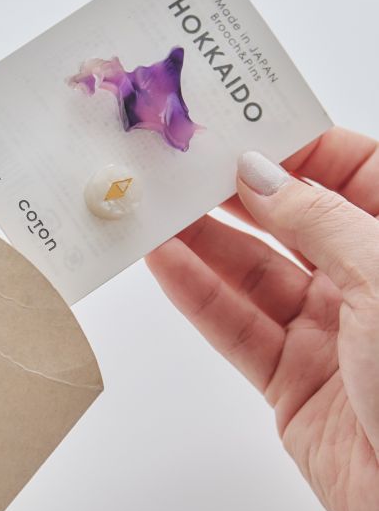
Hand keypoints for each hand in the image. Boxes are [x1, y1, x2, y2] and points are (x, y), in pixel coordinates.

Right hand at [146, 127, 378, 510]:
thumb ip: (320, 220)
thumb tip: (260, 175)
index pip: (344, 170)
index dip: (289, 148)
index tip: (233, 131)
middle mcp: (367, 279)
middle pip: (288, 220)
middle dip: (233, 192)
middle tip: (177, 168)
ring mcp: (327, 330)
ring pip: (252, 273)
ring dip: (201, 241)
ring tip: (153, 209)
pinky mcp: (291, 379)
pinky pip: (235, 326)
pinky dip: (197, 294)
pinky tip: (163, 263)